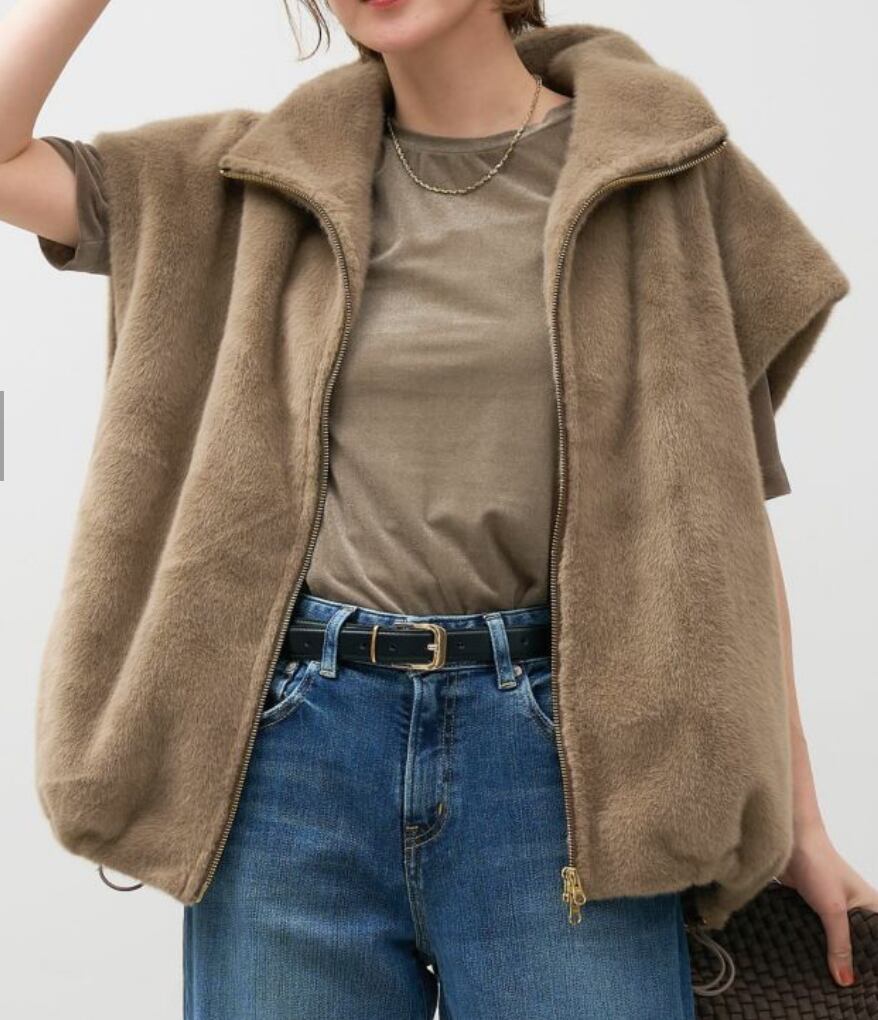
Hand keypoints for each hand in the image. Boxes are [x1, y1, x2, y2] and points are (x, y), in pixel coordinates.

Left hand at [776, 821, 877, 986]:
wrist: (788, 840)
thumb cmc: (818, 862)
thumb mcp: (833, 909)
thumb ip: (839, 944)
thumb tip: (845, 979)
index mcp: (872, 908)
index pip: (876, 944)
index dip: (872, 965)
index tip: (867, 988)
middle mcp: (855, 910)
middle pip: (857, 946)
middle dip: (849, 963)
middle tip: (841, 988)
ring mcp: (833, 909)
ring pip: (834, 941)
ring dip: (828, 954)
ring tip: (825, 978)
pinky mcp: (812, 908)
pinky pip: (816, 932)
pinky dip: (813, 942)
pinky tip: (807, 958)